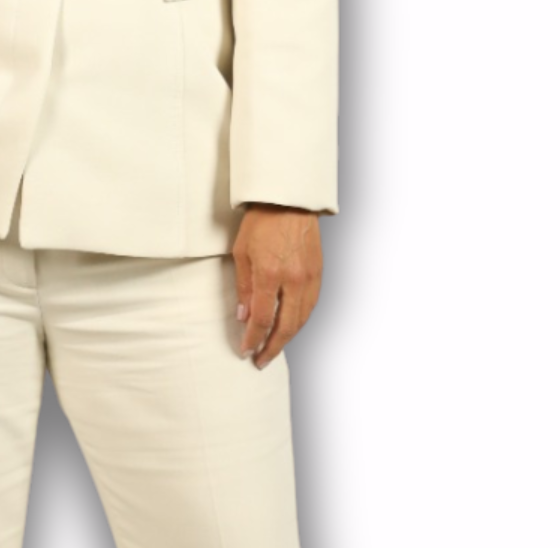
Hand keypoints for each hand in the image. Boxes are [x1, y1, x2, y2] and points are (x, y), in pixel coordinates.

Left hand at [233, 203, 322, 367]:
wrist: (288, 200)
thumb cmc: (261, 221)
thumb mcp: (241, 251)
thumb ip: (243, 286)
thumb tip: (244, 316)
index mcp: (270, 274)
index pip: (262, 319)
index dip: (253, 339)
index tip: (246, 351)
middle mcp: (293, 280)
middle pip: (285, 326)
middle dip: (272, 347)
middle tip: (261, 360)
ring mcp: (309, 278)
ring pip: (301, 319)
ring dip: (288, 337)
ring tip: (274, 347)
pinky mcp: (318, 273)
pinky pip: (310, 306)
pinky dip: (300, 321)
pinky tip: (291, 326)